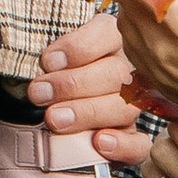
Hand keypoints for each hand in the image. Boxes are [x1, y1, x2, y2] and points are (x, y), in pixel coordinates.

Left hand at [36, 5, 152, 164]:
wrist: (43, 126)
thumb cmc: (45, 85)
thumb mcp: (44, 65)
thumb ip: (48, 60)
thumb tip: (45, 64)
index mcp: (108, 43)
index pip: (107, 33)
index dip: (79, 47)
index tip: (48, 62)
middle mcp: (126, 73)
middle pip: (116, 73)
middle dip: (73, 84)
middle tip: (39, 94)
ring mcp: (131, 110)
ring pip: (125, 108)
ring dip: (88, 113)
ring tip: (54, 120)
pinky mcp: (132, 142)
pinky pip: (139, 145)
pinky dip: (121, 144)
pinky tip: (99, 142)